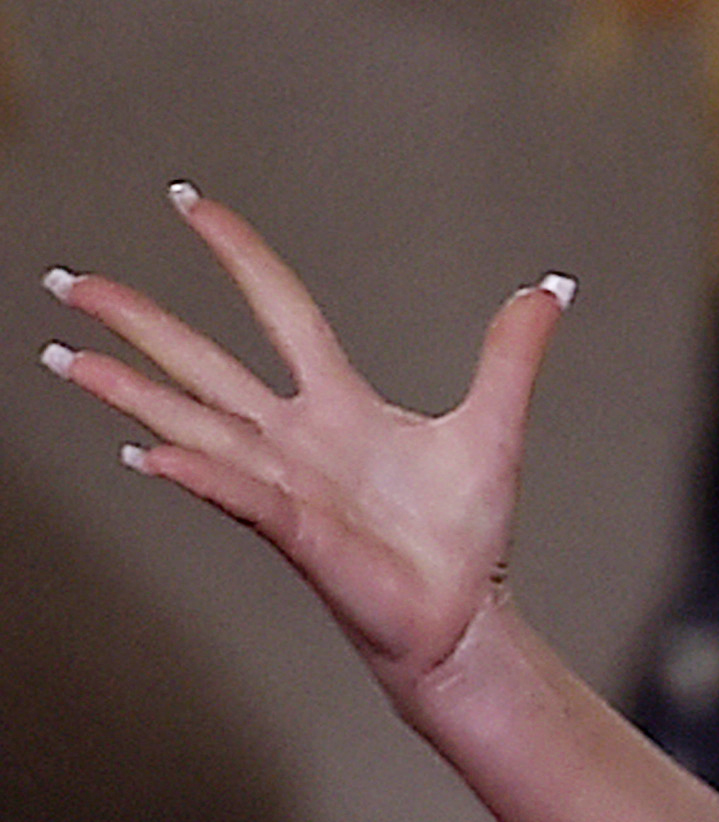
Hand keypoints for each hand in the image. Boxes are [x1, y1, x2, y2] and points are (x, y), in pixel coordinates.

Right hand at [40, 189, 573, 701]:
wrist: (465, 620)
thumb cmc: (465, 538)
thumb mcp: (494, 427)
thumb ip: (512, 356)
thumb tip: (551, 288)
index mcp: (337, 405)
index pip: (277, 309)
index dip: (238, 254)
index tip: (189, 202)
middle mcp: (294, 438)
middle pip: (201, 362)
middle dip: (136, 322)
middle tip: (69, 281)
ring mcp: (284, 483)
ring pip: (190, 425)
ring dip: (128, 392)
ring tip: (64, 358)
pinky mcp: (297, 532)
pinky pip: (239, 495)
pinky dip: (196, 474)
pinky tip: (145, 454)